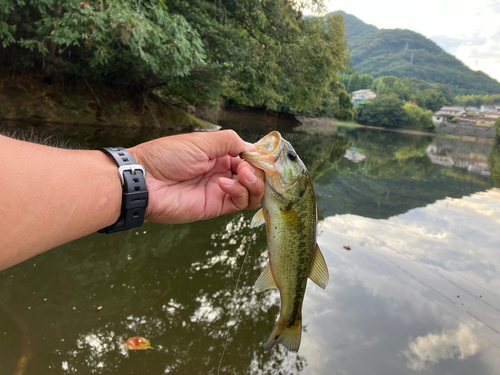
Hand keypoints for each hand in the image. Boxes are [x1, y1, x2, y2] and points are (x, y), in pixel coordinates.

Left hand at [129, 130, 264, 223]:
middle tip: (246, 166)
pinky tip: (224, 183)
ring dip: (254, 182)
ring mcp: (221, 190)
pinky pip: (241, 203)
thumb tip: (252, 148)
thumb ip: (229, 141)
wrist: (145, 181)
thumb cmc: (166, 156)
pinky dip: (240, 192)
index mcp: (219, 154)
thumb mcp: (201, 141)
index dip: (258, 157)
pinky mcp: (217, 207)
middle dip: (257, 170)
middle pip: (255, 175)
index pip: (249, 157)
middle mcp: (223, 172)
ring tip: (241, 174)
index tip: (263, 156)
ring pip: (253, 191)